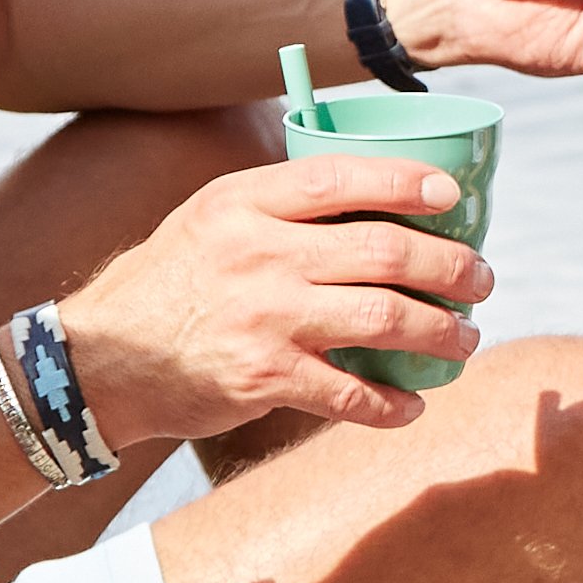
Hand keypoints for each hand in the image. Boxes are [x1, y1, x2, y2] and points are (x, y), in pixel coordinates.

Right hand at [59, 152, 498, 446]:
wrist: (102, 359)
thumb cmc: (171, 281)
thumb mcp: (211, 216)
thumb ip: (282, 203)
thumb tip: (377, 198)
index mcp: (246, 201)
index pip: (343, 178)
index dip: (408, 184)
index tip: (454, 198)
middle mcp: (260, 253)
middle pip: (384, 251)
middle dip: (451, 267)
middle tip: (480, 280)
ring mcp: (265, 318)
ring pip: (384, 319)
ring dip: (440, 332)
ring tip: (464, 338)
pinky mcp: (265, 379)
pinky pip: (352, 393)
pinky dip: (393, 403)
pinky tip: (413, 404)